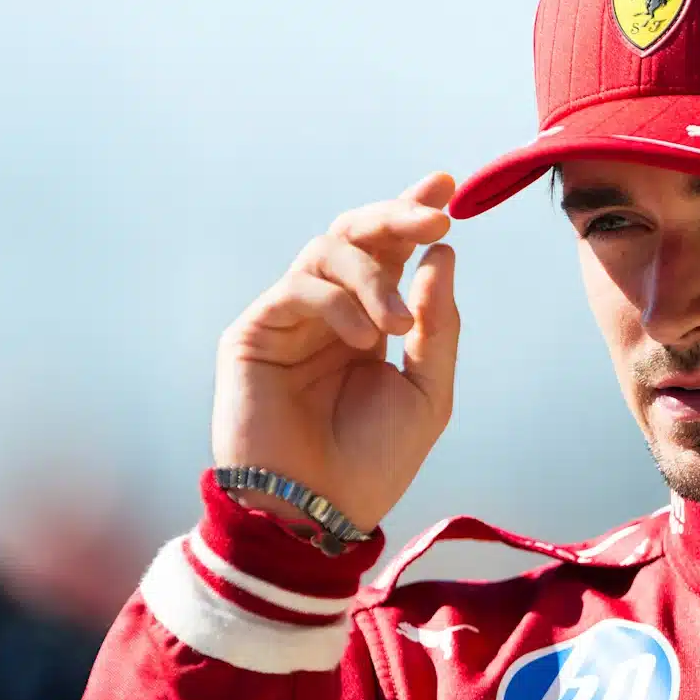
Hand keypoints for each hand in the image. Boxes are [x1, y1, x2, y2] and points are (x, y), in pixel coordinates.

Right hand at [210, 172, 459, 530]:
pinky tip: (364, 339)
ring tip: (399, 325)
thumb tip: (441, 253)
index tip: (447, 184)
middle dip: (396, 216)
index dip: (410, 211)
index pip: (388, 250)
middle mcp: (328, 311)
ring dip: (374, 275)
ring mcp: (288, 319)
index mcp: (369, 319)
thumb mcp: (428, 392)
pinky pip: (297, 289)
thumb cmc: (373, 463)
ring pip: (326, 251)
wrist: (321, 514)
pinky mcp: (252, 334)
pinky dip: (338, 303)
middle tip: (435, 217)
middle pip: (354, 233)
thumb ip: (439, 325)